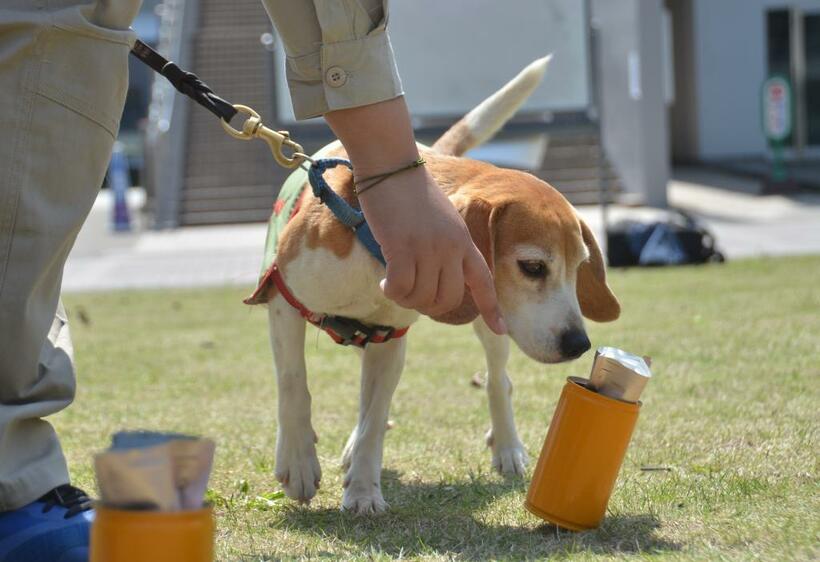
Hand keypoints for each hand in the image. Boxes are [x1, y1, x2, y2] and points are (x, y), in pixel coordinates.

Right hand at [324, 97, 505, 333]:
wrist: (393, 165)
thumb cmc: (412, 191)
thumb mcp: (442, 219)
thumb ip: (446, 246)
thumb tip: (434, 279)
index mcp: (464, 240)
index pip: (485, 281)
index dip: (493, 310)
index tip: (503, 330)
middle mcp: (451, 247)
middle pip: (448, 300)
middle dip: (429, 306)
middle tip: (410, 294)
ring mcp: (429, 248)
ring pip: (423, 297)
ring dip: (406, 299)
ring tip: (393, 286)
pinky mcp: (403, 248)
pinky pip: (401, 288)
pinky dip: (392, 292)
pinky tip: (384, 282)